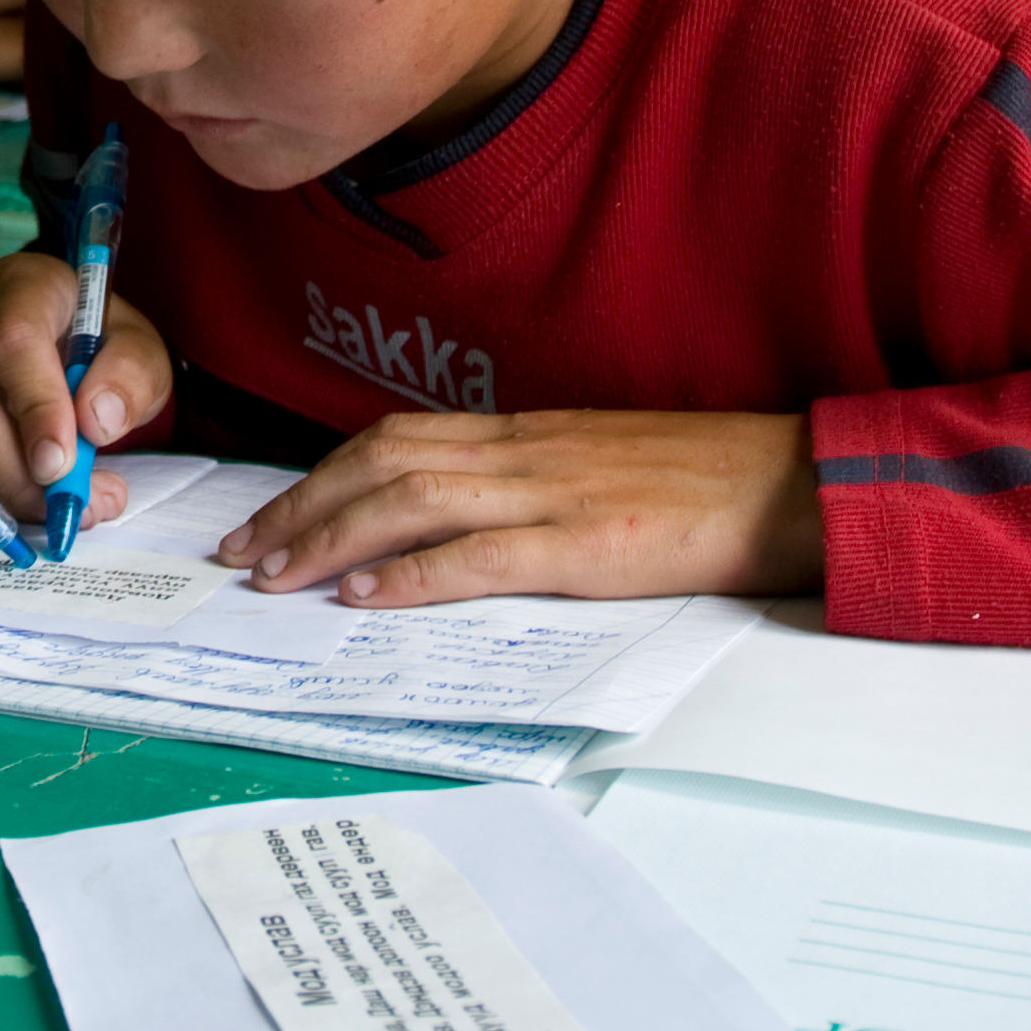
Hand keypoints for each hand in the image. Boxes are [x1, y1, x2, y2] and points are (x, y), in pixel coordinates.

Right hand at [0, 251, 173, 524]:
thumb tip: (96, 421)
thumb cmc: (101, 346)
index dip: (34, 406)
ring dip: (6, 487)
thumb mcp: (140, 352)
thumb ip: (131, 376)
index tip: (61, 465)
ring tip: (68, 503)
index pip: (13, 340)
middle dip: (18, 469)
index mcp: (23, 285)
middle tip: (74, 504)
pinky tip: (34, 499)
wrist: (69, 346)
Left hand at [212, 409, 823, 606]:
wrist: (789, 483)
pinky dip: (412, 576)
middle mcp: (519, 452)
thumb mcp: (595, 465)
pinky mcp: (582, 544)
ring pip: (408, 501)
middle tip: (241, 550)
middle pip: (378, 462)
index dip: (321, 474)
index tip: (270, 514)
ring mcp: (547, 495)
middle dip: (299, 506)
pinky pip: (477, 555)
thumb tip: (458, 518)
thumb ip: (526, 482)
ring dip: (331, 539)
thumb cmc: (700, 479)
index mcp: (520, 433)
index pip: (392, 439)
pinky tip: (366, 597)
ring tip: (277, 575)